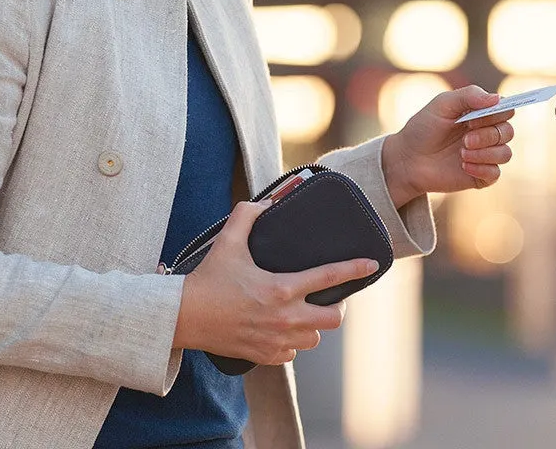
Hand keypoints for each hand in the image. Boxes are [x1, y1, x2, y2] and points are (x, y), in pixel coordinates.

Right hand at [173, 200, 378, 364]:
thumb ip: (247, 216)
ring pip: (314, 339)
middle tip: (326, 298)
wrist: (183, 317)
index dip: (355, 269)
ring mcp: (276, 340)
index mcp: (282, 288)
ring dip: (312, 328)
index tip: (372, 264)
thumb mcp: (227, 242)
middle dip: (335, 308)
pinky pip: (291, 354)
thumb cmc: (207, 279)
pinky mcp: (264, 355)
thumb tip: (264, 201)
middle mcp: (285, 318)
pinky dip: (290, 345)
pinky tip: (281, 332)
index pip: (329, 277)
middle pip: (333, 319)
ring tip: (302, 315)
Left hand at [382, 85, 515, 206]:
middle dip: (487, 135)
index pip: (506, 110)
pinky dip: (481, 168)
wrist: (407, 159)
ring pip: (505, 153)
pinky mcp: (480, 176)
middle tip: (465, 139)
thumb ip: (469, 95)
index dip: (497, 113)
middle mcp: (486, 134)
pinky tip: (463, 166)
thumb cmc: (423, 128)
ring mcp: (484, 155)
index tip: (473, 118)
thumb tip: (496, 98)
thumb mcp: (442, 104)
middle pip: (508, 132)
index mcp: (481, 114)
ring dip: (484, 153)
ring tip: (461, 153)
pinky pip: (495, 173)